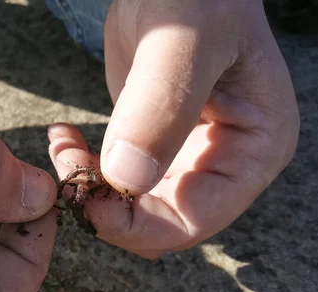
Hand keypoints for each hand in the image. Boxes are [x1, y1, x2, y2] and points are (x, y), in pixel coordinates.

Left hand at [49, 0, 298, 257]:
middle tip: (67, 167)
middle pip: (161, 223)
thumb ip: (160, 106)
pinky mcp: (156, 147)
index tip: (86, 197)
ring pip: (134, 208)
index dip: (136, 225)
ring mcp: (190, 158)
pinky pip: (118, 183)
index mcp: (254, 150)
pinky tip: (65, 138)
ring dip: (91, 189)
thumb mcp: (183, 40)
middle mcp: (226, 164)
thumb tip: (128, 179)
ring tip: (64, 145)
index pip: (194, 221)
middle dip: (108, 208)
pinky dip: (86, 170)